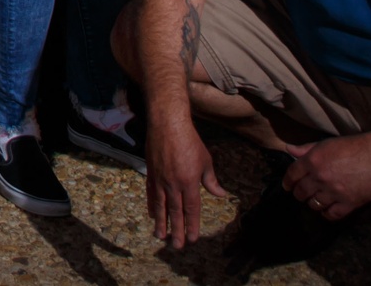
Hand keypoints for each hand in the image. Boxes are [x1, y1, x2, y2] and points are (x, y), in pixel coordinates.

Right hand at [146, 116, 228, 247]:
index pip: (191, 209)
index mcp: (189, 182)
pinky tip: (152, 214)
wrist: (167, 123)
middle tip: (176, 246)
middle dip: (176, 231)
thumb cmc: (190, 140)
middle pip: (175, 212)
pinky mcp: (151, 172)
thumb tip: (220, 194)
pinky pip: (150, 193)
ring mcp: (160, 179)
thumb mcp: (206, 160)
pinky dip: (151, 205)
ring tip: (160, 236)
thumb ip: (211, 180)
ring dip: (161, 222)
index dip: (192, 225)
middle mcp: (173, 184)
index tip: (192, 239)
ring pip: (160, 206)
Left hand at [279, 135, 370, 220]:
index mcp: (313, 160)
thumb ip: (306, 149)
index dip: (287, 182)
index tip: (287, 186)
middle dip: (299, 194)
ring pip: (315, 204)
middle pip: (301, 192)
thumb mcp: (326, 144)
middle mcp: (321, 177)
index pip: (292, 174)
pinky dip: (327, 214)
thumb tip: (288, 150)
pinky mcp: (349, 203)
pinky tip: (327, 210)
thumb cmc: (352, 147)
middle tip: (301, 194)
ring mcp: (335, 192)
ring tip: (315, 200)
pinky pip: (332, 214)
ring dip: (312, 203)